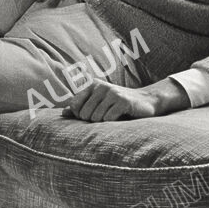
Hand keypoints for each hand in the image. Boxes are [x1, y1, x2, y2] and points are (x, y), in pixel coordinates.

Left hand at [61, 79, 188, 121]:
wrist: (146, 101)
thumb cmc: (118, 105)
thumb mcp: (98, 104)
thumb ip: (80, 108)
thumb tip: (62, 113)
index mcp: (92, 85)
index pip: (74, 106)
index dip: (80, 116)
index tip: (91, 116)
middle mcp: (100, 86)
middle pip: (84, 114)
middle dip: (93, 120)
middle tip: (106, 116)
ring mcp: (112, 92)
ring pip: (96, 118)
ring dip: (104, 122)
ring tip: (113, 116)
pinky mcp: (123, 101)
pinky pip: (108, 118)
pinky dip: (113, 122)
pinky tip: (120, 116)